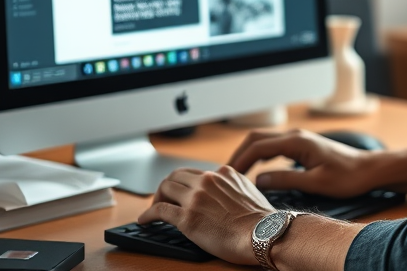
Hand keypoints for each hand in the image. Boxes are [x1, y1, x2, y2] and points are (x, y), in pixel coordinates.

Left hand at [137, 165, 272, 265]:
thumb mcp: (249, 190)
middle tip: (164, 199)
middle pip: (175, 176)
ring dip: (156, 198)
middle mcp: (207, 181)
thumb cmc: (260, 219)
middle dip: (166, 187)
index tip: (180, 192)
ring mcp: (195, 198)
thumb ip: (234, 186)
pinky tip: (144, 220)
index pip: (194, 173)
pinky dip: (147, 214)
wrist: (262, 234)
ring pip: (165, 188)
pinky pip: (159, 211)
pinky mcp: (187, 218)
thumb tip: (228, 191)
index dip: (184, 183)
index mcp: (222, 173)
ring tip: (154, 209)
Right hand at [229, 129, 384, 197]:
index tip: (228, 176)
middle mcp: (295, 135)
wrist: (368, 169)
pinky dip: (259, 155)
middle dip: (239, 154)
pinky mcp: (301, 145)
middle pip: (256, 138)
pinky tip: (255, 170)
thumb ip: (286, 179)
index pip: (258, 146)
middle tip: (225, 175)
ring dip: (248, 154)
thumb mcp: (315, 182)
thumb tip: (259, 180)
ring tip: (236, 174)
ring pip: (264, 141)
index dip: (240, 161)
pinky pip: (273, 146)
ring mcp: (298, 139)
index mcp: (297, 141)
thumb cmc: (347, 176)